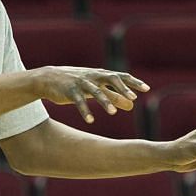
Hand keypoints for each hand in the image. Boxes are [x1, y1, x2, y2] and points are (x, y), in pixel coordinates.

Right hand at [35, 66, 149, 122]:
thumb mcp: (96, 89)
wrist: (49, 79)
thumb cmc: (77, 84)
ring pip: (95, 91)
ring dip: (104, 101)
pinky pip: (78, 101)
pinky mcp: (69, 90)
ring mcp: (81, 82)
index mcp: (101, 75)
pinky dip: (84, 110)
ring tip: (113, 113)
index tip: (147, 89)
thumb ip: (114, 96)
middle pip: (111, 78)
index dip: (133, 82)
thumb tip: (132, 105)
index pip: (121, 76)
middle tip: (132, 98)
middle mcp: (93, 77)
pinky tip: (90, 120)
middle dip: (122, 88)